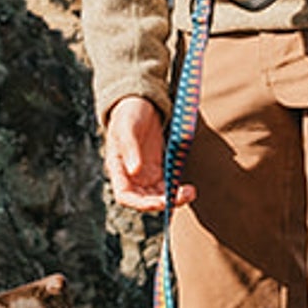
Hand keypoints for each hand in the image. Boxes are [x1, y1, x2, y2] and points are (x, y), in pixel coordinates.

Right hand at [103, 96, 195, 212]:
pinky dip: (176, 189)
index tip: (160, 203)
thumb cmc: (128, 113)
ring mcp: (143, 173)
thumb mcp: (127, 127)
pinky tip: (188, 188)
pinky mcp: (156, 168)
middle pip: (144, 199)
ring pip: (157, 195)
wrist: (138, 102)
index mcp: (117, 168)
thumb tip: (135, 171)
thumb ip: (130, 148)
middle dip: (162, 202)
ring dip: (172, 198)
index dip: (141, 204)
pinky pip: (166, 185)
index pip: (125, 196)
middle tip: (182, 196)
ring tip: (190, 192)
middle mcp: (129, 175)